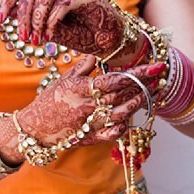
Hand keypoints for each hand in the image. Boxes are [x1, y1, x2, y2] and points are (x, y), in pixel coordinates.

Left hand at [0, 0, 124, 57]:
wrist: (108, 40)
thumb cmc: (80, 34)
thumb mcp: (50, 30)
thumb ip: (33, 22)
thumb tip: (8, 17)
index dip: (6, 2)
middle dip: (22, 16)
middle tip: (22, 37)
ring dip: (36, 21)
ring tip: (35, 40)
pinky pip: (62, 5)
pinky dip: (52, 22)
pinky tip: (50, 38)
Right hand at [0, 56, 166, 163]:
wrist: (34, 128)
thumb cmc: (49, 101)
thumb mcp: (64, 80)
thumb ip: (82, 68)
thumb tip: (96, 55)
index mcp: (82, 89)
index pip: (116, 78)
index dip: (139, 71)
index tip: (157, 64)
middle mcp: (89, 107)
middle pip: (123, 95)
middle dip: (144, 85)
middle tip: (159, 77)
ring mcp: (90, 124)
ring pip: (122, 113)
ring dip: (138, 103)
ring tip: (148, 94)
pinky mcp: (90, 138)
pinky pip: (112, 134)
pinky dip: (123, 127)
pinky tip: (129, 119)